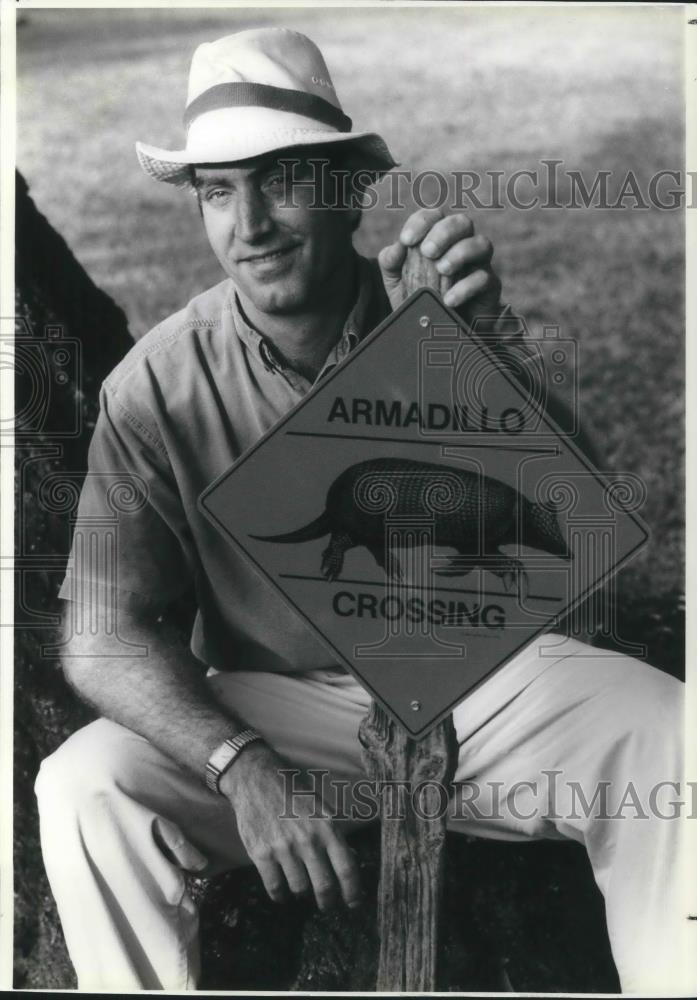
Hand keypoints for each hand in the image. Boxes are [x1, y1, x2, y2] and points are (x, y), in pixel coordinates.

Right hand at [220, 741, 361, 911]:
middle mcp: (307, 839)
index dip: (352, 892)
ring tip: (301, 887)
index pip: (346, 868)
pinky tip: (282, 891)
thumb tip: (349, 859)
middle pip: (324, 886)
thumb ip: (333, 833)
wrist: (257, 779)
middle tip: (326, 904)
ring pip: (299, 888)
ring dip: (301, 893)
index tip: (353, 904)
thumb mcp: (320, 806)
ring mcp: (283, 848)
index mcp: (327, 826)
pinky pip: (274, 887)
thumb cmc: (292, 791)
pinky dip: (280, 895)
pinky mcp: (261, 854)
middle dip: (327, 900)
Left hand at [378, 208, 502, 325]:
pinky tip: (448, 299)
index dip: (421, 222)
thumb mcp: (396, 281)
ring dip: (461, 253)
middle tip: (427, 251)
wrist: (436, 332)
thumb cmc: (418, 297)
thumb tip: (396, 248)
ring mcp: (479, 264)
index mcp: (440, 237)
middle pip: (462, 222)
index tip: (406, 240)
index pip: (435, 216)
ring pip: (482, 244)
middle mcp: (462, 244)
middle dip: (444, 233)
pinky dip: (466, 287)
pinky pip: (484, 278)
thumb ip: (391, 262)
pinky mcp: (489, 287)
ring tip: (442, 270)